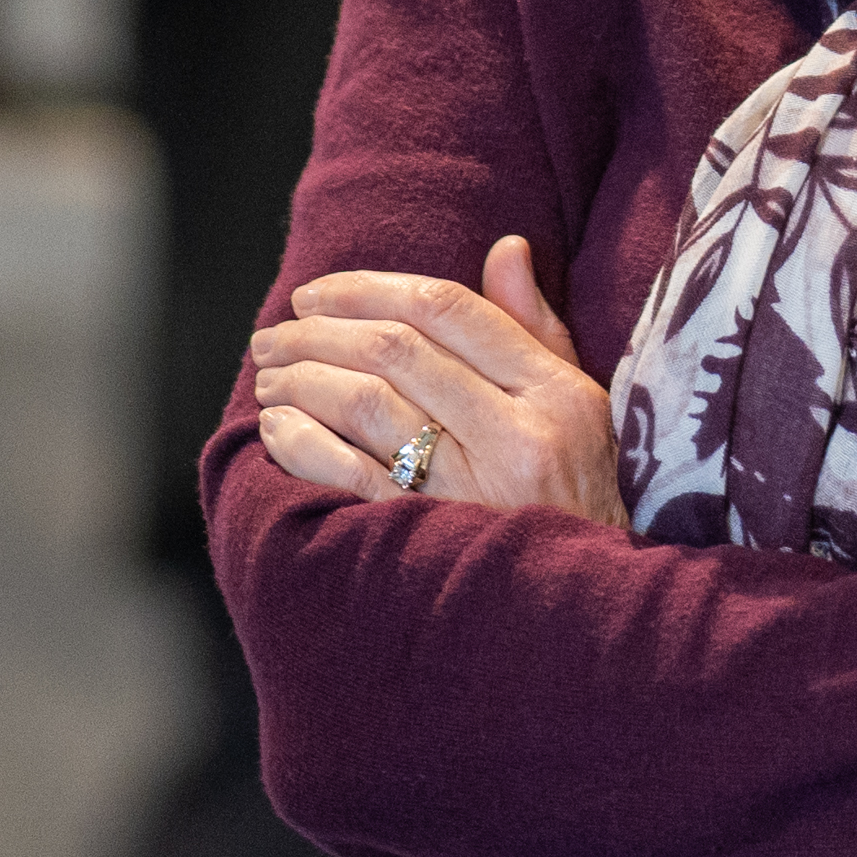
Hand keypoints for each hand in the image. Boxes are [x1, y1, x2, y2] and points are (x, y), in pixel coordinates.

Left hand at [249, 237, 624, 524]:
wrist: (583, 608)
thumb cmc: (581, 498)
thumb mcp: (580, 409)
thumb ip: (536, 329)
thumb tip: (505, 248)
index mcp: (557, 394)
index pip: (450, 310)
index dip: (369, 289)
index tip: (319, 293)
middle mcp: (519, 438)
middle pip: (398, 350)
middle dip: (320, 330)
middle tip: (277, 333)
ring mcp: (473, 492)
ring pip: (367, 404)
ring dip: (304, 379)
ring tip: (273, 375)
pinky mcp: (430, 541)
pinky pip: (349, 476)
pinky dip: (302, 443)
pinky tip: (278, 428)